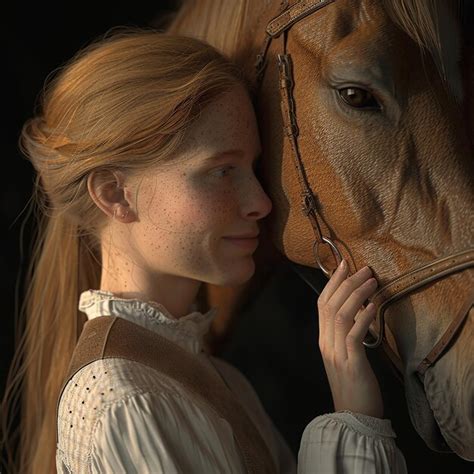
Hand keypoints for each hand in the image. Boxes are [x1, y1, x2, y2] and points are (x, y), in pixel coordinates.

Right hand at [317, 259, 383, 417]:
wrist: (353, 416)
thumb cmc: (353, 384)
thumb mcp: (345, 355)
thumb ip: (347, 333)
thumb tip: (358, 308)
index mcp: (323, 339)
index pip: (322, 304)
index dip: (332, 282)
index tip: (344, 265)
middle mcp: (326, 343)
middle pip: (330, 304)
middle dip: (346, 282)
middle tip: (364, 269)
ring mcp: (336, 353)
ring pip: (340, 315)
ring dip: (356, 295)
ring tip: (371, 282)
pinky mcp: (350, 363)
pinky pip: (353, 335)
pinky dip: (363, 318)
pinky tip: (373, 307)